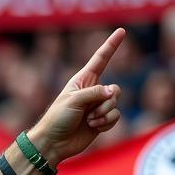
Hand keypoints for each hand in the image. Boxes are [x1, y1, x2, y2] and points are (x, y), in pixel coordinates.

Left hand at [31, 27, 125, 164]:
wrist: (53, 143)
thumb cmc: (57, 119)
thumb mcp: (74, 100)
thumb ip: (95, 92)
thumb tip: (114, 92)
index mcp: (83, 81)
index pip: (100, 59)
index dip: (111, 45)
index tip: (121, 31)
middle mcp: (92, 91)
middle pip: (115, 89)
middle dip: (105, 102)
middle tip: (88, 113)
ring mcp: (97, 106)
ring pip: (115, 103)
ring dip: (103, 114)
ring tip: (88, 121)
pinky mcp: (101, 121)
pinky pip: (115, 117)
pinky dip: (106, 123)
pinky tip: (93, 127)